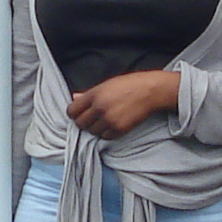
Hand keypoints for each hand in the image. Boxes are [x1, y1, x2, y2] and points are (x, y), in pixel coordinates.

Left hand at [66, 69, 181, 138]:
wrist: (149, 91)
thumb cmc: (128, 85)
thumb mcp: (106, 85)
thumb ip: (88, 94)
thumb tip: (74, 97)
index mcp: (94, 94)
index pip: (72, 110)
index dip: (74, 113)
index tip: (79, 113)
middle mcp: (99, 107)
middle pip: (80, 123)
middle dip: (84, 122)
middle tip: (92, 119)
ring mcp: (109, 119)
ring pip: (92, 132)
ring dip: (95, 128)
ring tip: (103, 121)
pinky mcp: (119, 129)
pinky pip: (105, 137)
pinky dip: (106, 133)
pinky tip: (112, 125)